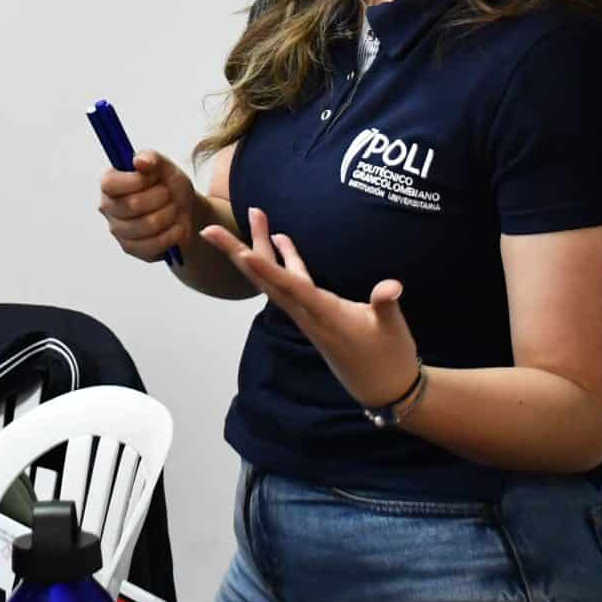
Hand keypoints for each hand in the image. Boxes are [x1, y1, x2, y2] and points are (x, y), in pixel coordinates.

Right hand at [99, 149, 195, 262]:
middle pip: (132, 205)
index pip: (110, 183)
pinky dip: (172, 234)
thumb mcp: (165, 167)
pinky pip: (153, 244)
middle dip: (160, 197)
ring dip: (169, 215)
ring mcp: (117, 230)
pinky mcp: (131, 249)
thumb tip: (139, 161)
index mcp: (109, 183)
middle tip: (169, 194)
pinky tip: (176, 227)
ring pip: (146, 225)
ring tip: (173, 210)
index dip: (136, 180)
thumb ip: (152, 158)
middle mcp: (107, 207)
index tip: (155, 177)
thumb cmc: (169, 186)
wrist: (184, 213)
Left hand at [201, 207, 420, 410]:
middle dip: (238, 252)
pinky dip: (285, 260)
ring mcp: (308, 313)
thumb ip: (386, 305)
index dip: (264, 267)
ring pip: (276, 277)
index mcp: (323, 314)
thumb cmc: (388, 356)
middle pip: (265, 279)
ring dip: (261, 247)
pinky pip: (292, 281)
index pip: (288, 287)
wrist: (383, 388)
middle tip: (210, 230)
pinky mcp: (315, 312)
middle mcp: (307, 313)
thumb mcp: (392, 329)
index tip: (240, 253)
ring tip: (255, 214)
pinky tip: (281, 239)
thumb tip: (391, 286)